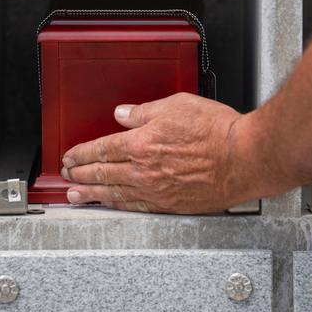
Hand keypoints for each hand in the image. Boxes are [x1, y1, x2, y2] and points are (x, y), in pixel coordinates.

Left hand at [60, 92, 255, 213]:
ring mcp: (157, 190)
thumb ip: (145, 112)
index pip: (102, 149)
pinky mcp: (171, 204)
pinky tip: (110, 203)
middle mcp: (144, 170)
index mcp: (142, 143)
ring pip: (114, 193)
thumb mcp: (177, 105)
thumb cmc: (217, 130)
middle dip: (79, 174)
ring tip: (75, 196)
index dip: (82, 153)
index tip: (70, 156)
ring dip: (90, 194)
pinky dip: (117, 204)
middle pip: (102, 173)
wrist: (244, 157)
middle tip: (66, 176)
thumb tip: (123, 114)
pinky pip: (136, 206)